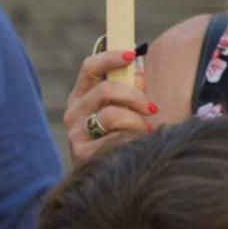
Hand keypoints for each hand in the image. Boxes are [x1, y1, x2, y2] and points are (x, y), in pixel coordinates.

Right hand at [63, 47, 158, 163]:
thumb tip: (139, 74)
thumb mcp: (125, 107)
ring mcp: (76, 132)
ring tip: (145, 131)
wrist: (108, 174)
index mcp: (82, 95)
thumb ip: (131, 89)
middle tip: (153, 108)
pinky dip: (131, 140)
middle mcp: (74, 111)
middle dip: (135, 96)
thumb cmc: (121, 134)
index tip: (132, 54)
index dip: (111, 57)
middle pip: (105, 89)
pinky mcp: (82, 153)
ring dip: (136, 121)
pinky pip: (114, 139)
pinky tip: (136, 145)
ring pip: (111, 115)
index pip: (90, 67)